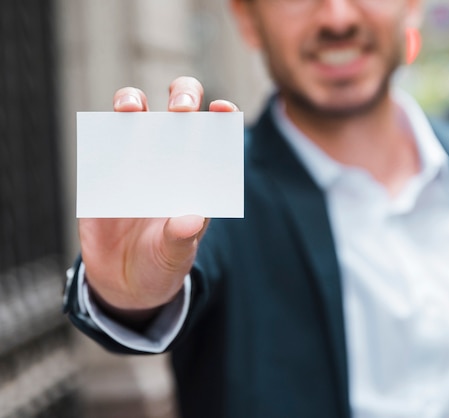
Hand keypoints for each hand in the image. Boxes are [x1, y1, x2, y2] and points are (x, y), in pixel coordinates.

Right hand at [78, 76, 237, 322]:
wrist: (124, 282)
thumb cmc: (161, 262)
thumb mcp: (175, 255)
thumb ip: (182, 238)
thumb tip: (191, 219)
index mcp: (199, 173)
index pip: (215, 133)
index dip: (222, 114)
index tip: (222, 110)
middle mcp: (171, 157)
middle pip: (179, 108)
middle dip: (182, 96)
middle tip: (181, 109)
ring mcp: (135, 159)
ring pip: (134, 111)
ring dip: (131, 101)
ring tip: (131, 109)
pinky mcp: (103, 169)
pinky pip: (99, 141)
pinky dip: (99, 133)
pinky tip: (101, 140)